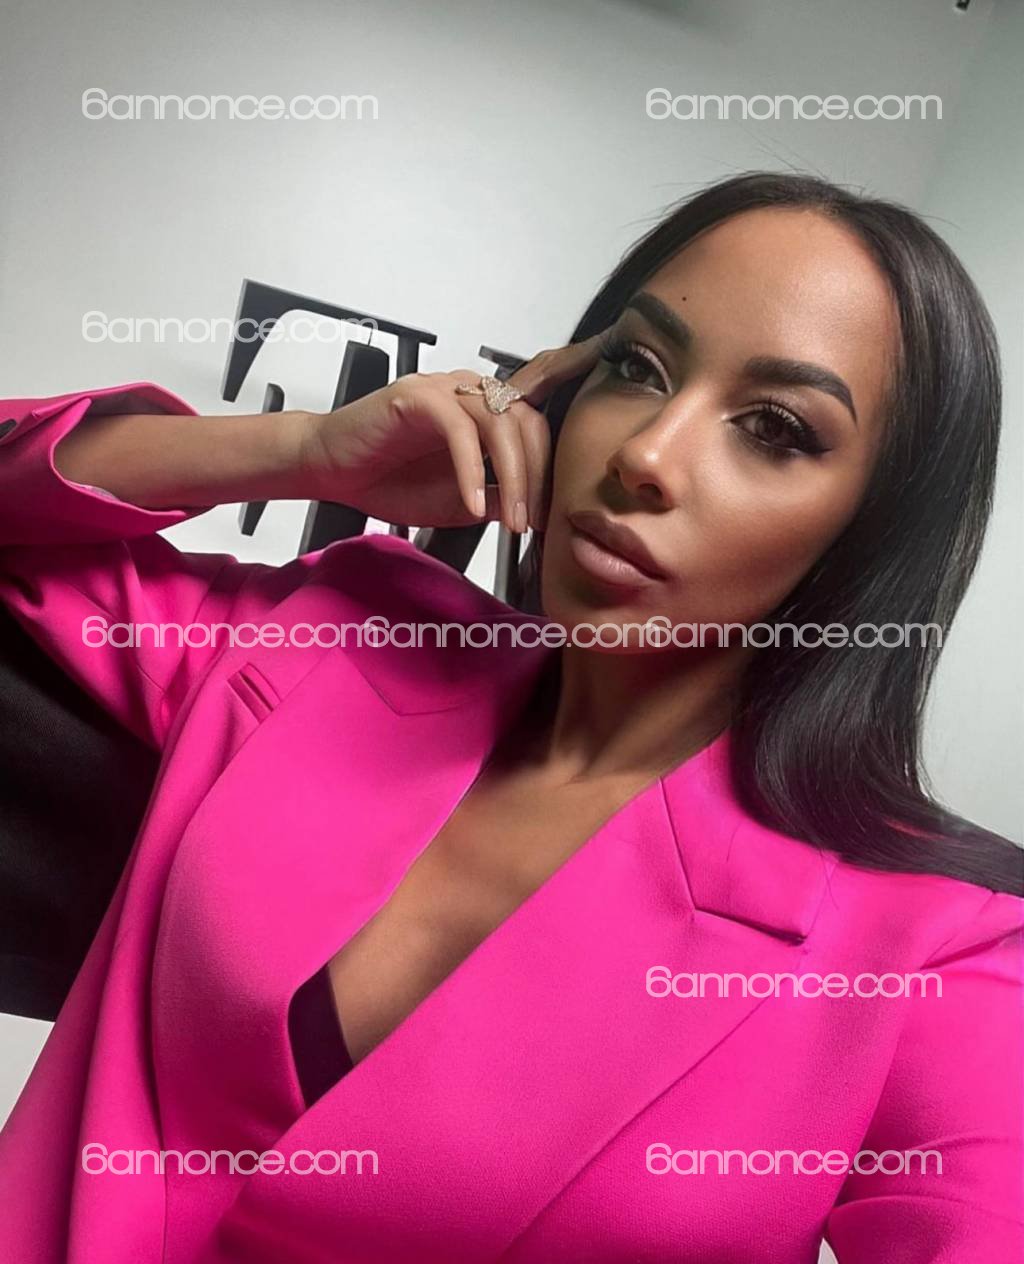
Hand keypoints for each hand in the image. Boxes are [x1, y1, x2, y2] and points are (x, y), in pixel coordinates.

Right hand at [305, 332, 607, 533]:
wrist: (334, 471)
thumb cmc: (394, 481)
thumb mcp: (464, 500)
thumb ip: (502, 496)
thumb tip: (542, 512)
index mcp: (488, 410)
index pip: (541, 417)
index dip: (567, 427)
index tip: (604, 417)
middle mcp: (472, 390)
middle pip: (530, 423)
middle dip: (539, 478)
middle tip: (533, 525)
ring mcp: (445, 389)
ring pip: (501, 424)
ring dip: (512, 477)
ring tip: (509, 521)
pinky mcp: (416, 397)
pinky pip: (459, 431)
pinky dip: (470, 471)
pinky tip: (469, 502)